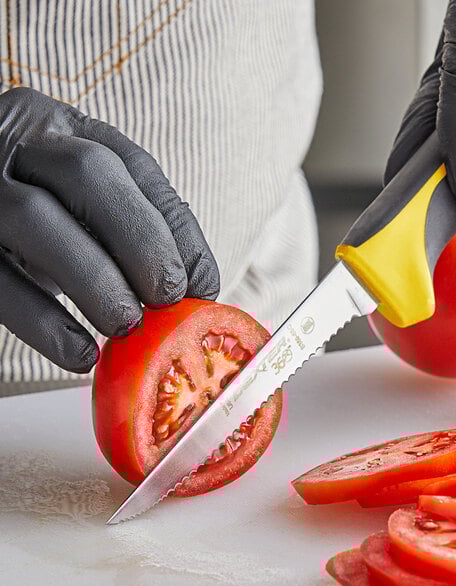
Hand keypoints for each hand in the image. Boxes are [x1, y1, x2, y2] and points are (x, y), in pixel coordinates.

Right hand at [0, 87, 218, 372]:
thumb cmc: (41, 213)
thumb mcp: (85, 205)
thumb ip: (135, 227)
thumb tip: (197, 286)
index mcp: (63, 127)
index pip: (135, 166)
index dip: (177, 229)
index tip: (202, 284)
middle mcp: (17, 142)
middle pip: (89, 174)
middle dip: (142, 241)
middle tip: (167, 298)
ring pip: (35, 218)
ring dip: (96, 280)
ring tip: (127, 325)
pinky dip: (44, 323)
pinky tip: (81, 353)